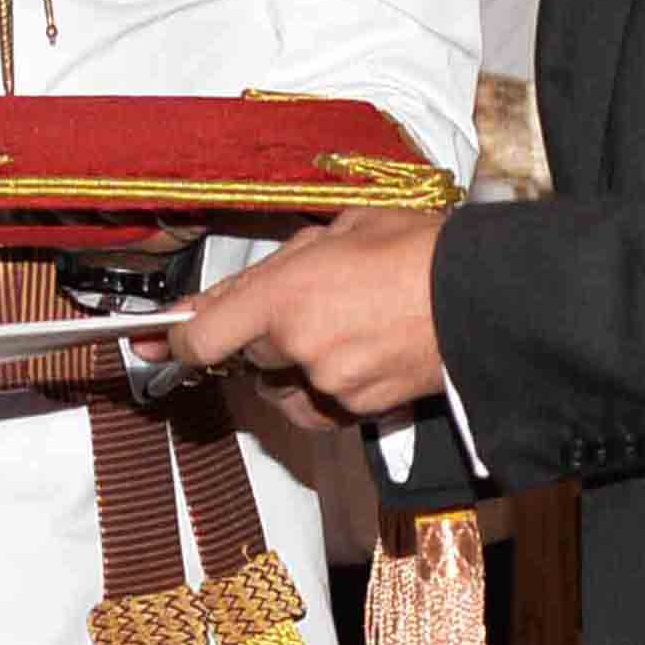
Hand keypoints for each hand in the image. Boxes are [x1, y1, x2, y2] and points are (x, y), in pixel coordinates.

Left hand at [157, 207, 450, 420]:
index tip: (159, 343)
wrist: (485, 298)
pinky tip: (355, 355)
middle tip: (301, 304)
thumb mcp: (339, 233)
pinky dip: (324, 388)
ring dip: (292, 365)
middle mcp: (300, 347)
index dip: (177, 340)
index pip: (204, 335)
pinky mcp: (358, 412)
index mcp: (286, 294)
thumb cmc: (419, 250)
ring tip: (340, 325)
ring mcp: (330, 385)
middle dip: (261, 334)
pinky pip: (319, 404)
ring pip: (282, 385)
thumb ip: (279, 267)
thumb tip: (237, 293)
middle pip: (247, 355)